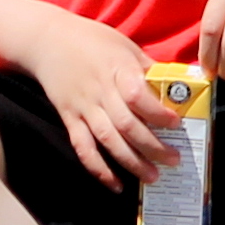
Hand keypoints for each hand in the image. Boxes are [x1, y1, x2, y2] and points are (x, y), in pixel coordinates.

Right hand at [20, 7, 184, 189]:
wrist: (47, 40)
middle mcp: (99, 91)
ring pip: (108, 140)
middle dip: (153, 146)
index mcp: (117, 70)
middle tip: (174, 160)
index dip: (158, 113)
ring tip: (152, 176)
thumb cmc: (91, 40)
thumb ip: (148, 68)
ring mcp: (83, 107)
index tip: (176, 124)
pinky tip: (115, 184)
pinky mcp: (69, 118)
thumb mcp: (124, 46)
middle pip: (127, 125)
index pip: (138, 96)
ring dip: (131, 162)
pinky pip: (83, 148)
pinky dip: (98, 169)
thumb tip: (178, 87)